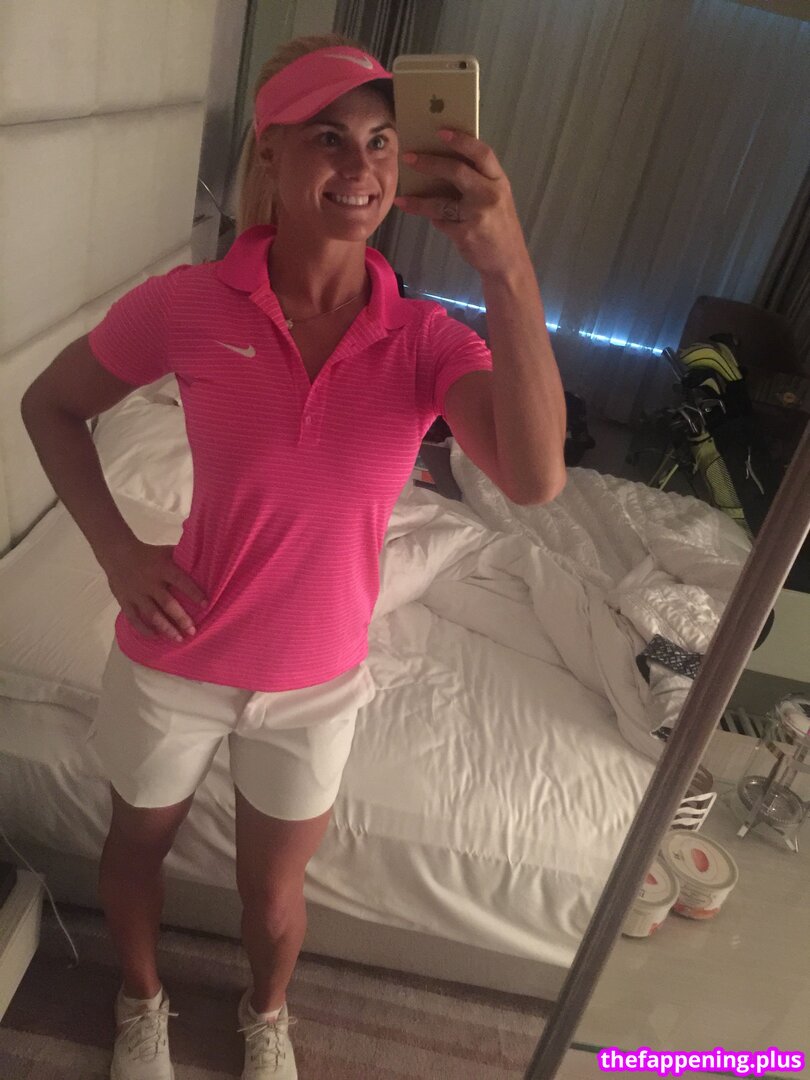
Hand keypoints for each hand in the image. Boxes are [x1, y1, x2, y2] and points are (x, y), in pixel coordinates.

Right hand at [102, 540, 207, 641]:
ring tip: (178, 639)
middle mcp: (150, 582)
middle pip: (167, 603)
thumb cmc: (148, 554)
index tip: (206, 605)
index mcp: (163, 568)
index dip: (193, 592)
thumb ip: (183, 558)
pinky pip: (134, 618)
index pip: (181, 581)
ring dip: (166, 628)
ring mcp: (137, 593)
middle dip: (181, 619)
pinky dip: (144, 629)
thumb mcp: (166, 552)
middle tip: (192, 631)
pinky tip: (155, 636)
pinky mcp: (125, 601)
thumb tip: (207, 561)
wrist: (117, 553)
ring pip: (152, 614)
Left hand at [393, 129, 527, 277]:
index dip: (461, 140)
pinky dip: (434, 220)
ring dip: (418, 201)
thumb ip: (479, 182)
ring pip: (440, 202)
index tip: (440, 131)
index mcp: (499, 181)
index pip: (482, 153)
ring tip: (402, 199)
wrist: (508, 262)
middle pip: (456, 171)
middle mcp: (490, 195)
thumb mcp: (497, 198)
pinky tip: (427, 218)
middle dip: (429, 162)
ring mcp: (477, 215)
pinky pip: (441, 222)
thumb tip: (443, 165)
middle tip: (408, 157)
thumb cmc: (499, 226)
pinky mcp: (465, 234)